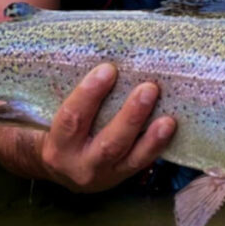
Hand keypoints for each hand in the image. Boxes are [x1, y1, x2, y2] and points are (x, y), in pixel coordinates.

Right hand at [40, 63, 175, 192]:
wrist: (62, 168)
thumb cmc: (59, 129)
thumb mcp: (53, 114)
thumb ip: (67, 90)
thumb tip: (89, 49)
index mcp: (58, 144)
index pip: (71, 118)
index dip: (88, 94)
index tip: (108, 68)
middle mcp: (80, 163)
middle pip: (107, 142)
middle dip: (130, 116)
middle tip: (149, 88)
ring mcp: (105, 173)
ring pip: (130, 157)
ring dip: (151, 137)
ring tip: (168, 119)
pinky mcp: (123, 175)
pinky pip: (143, 163)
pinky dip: (158, 146)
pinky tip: (171, 130)